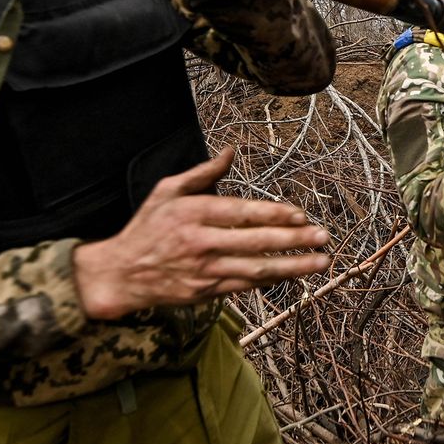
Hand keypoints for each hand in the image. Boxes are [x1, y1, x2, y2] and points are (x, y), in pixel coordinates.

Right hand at [71, 147, 329, 319]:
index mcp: (193, 213)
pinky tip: (293, 275)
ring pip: (256, 269)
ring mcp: (205, 271)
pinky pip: (246, 286)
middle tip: (323, 237)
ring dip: (292, 266)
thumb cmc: (146, 228)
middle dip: (294, 241)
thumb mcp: (167, 191)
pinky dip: (271, 281)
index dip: (274, 214)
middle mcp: (201, 243)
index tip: (300, 215)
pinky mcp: (207, 292)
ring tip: (320, 261)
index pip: (242, 213)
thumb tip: (231, 151)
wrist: (121, 274)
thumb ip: (202, 173)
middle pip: (256, 242)